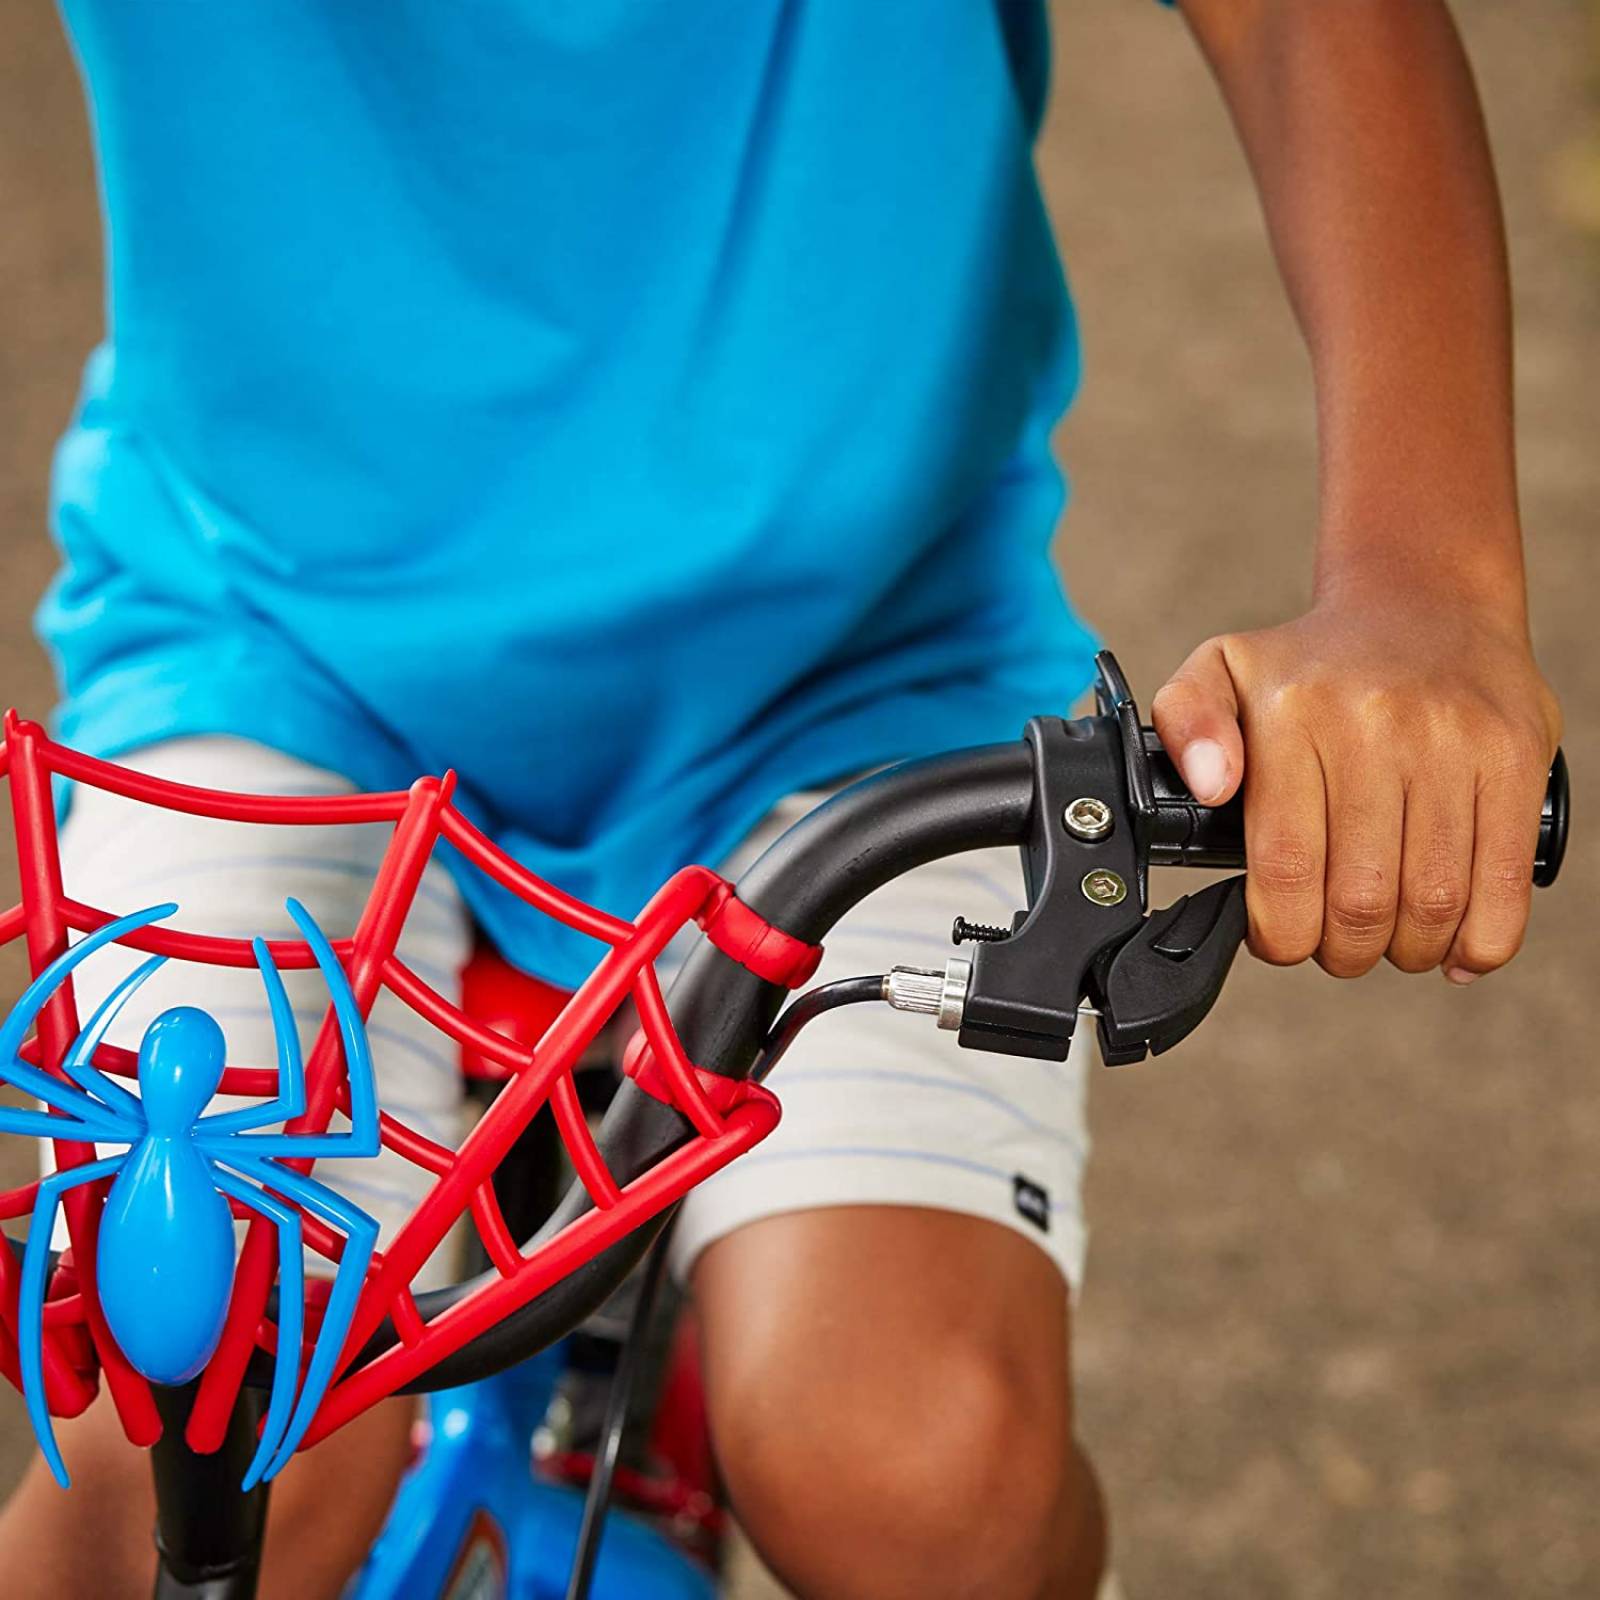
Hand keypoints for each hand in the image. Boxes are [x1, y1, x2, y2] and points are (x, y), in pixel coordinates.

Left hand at [1150, 595, 1560, 981]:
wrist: (1423, 600)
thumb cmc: (1313, 662)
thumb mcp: (1220, 669)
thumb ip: (1185, 722)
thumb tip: (1209, 787)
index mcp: (1295, 714)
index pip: (1285, 866)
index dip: (1280, 932)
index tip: (1277, 938)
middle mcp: (1374, 725)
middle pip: (1359, 898)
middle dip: (1340, 950)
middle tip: (1333, 945)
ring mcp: (1452, 742)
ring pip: (1432, 900)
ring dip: (1406, 950)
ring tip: (1386, 941)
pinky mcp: (1514, 758)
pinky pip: (1505, 881)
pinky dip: (1482, 941)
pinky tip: (1455, 949)